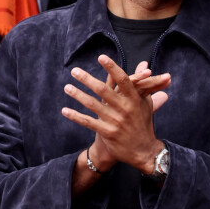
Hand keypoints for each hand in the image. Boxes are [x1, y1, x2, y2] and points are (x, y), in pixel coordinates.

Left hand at [62, 55, 169, 173]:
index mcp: (134, 99)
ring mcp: (115, 121)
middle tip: (74, 70)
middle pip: (103, 90)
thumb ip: (142, 82)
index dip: (112, 68)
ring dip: (78, 95)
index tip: (101, 57)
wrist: (144, 151)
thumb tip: (145, 63)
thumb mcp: (145, 101)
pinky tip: (64, 110)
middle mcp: (124, 108)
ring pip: (92, 105)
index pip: (123, 80)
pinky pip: (88, 122)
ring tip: (67, 87)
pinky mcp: (107, 132)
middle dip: (87, 79)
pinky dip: (75, 116)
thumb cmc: (143, 122)